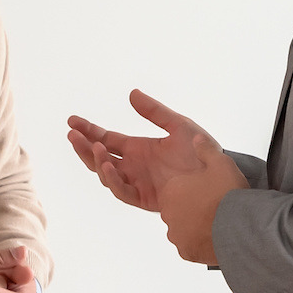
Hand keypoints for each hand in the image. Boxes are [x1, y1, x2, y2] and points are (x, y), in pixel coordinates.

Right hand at [65, 90, 248, 264]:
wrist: (220, 179)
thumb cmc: (203, 153)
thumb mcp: (179, 126)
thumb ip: (155, 112)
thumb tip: (132, 94)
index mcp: (139, 149)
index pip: (106, 139)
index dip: (89, 131)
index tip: (72, 122)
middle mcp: (134, 166)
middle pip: (99, 158)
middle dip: (84, 146)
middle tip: (72, 134)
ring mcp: (138, 183)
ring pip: (107, 175)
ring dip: (96, 161)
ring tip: (94, 147)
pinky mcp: (146, 198)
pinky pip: (124, 191)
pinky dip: (113, 180)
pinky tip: (109, 166)